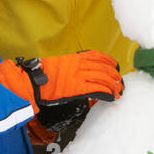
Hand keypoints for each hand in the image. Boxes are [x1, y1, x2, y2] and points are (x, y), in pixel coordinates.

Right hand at [0, 52, 123, 127]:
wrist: (32, 81)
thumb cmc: (41, 74)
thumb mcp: (59, 65)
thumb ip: (71, 67)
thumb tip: (81, 75)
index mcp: (74, 58)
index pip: (98, 56)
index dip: (110, 61)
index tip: (116, 66)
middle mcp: (79, 65)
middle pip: (104, 68)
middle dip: (115, 75)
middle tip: (121, 82)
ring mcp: (79, 76)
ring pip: (104, 78)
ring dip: (114, 85)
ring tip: (119, 91)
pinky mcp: (77, 88)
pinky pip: (97, 89)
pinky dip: (107, 93)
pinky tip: (112, 97)